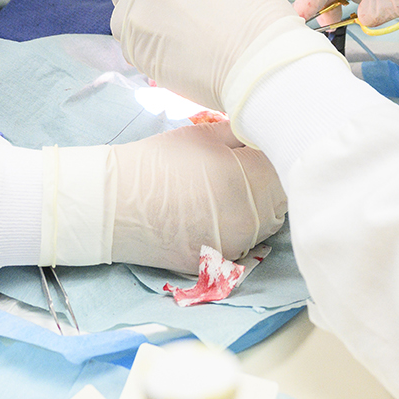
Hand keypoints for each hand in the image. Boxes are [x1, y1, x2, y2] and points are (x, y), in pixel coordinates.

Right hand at [108, 122, 286, 270]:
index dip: (277, 155)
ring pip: (266, 224)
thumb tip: (268, 135)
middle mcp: (248, 219)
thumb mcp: (206, 134)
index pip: (285, 167)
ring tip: (233, 188)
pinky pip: (244, 242)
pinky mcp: (218, 264)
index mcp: (248, 181)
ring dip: (260, 206)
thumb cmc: (158, 162)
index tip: (265, 147)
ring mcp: (234, 246)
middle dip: (272, 181)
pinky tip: (218, 211)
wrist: (113, 203)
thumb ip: (245, 134)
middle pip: (281, 199)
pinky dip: (240, 228)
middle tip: (252, 165)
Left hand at [110, 0, 317, 112]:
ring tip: (177, 45)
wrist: (257, 58)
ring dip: (143, 29)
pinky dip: (146, 54)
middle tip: (172, 22)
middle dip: (144, 2)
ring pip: (124, 16)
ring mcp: (135, 4)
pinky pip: (129, 46)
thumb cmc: (259, 19)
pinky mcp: (130, 40)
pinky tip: (174, 59)